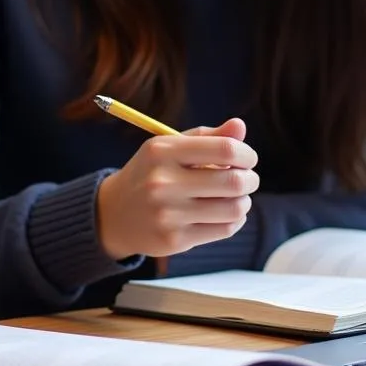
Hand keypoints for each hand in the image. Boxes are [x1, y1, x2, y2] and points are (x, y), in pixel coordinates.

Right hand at [96, 118, 258, 260]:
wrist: (115, 213)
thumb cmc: (151, 173)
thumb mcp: (170, 147)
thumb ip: (207, 137)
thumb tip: (240, 126)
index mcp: (162, 151)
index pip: (223, 149)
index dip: (246, 154)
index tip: (248, 158)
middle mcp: (163, 181)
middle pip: (233, 181)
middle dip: (250, 179)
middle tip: (248, 178)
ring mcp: (168, 213)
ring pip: (233, 208)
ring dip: (244, 201)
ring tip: (237, 197)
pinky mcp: (174, 239)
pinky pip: (224, 229)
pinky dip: (235, 220)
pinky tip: (226, 213)